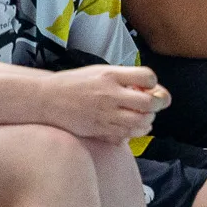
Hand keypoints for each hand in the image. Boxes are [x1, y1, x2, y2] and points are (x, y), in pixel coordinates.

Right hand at [41, 64, 164, 139]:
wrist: (48, 99)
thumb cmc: (75, 83)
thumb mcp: (99, 71)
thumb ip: (123, 78)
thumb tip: (147, 87)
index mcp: (111, 75)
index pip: (147, 77)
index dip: (153, 83)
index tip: (149, 86)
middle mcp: (110, 94)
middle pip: (149, 103)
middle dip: (158, 103)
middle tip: (157, 103)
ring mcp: (105, 114)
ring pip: (141, 122)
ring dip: (148, 120)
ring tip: (144, 116)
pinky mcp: (100, 130)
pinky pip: (127, 135)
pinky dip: (135, 132)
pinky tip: (132, 126)